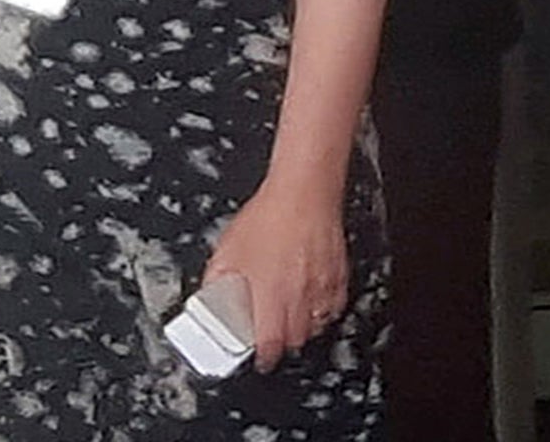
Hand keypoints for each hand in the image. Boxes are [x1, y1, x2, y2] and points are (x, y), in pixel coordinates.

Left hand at [203, 179, 349, 371]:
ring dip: (303, 330)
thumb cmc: (268, 216)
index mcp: (269, 296)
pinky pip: (334, 306)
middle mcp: (299, 296)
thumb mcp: (227, 250)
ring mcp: (322, 286)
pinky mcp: (338, 274)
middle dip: (282, 344)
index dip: (264, 358)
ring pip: (317, 326)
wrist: (304, 191)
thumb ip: (218, 280)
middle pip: (295, 340)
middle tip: (272, 338)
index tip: (260, 358)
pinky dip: (323, 312)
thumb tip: (211, 296)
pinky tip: (313, 303)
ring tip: (290, 322)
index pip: (270, 344)